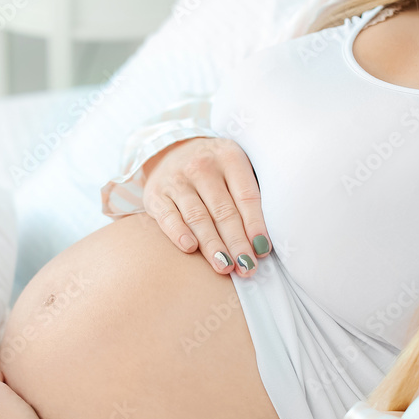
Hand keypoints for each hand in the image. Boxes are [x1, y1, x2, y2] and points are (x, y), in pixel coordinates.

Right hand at [142, 137, 270, 276]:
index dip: (255, 225)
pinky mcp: (156, 194)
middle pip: (223, 211)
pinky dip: (178, 233)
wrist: (171, 150)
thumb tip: (261, 243)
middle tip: (247, 267)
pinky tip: (190, 248)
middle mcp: (202, 167)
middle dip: (236, 242)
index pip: (246, 196)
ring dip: (212, 245)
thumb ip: (247, 197)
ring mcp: (176, 180)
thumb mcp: (235, 168)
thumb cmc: (214, 170)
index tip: (262, 251)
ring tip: (225, 266)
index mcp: (229, 158)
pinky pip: (168, 217)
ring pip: (197, 217)